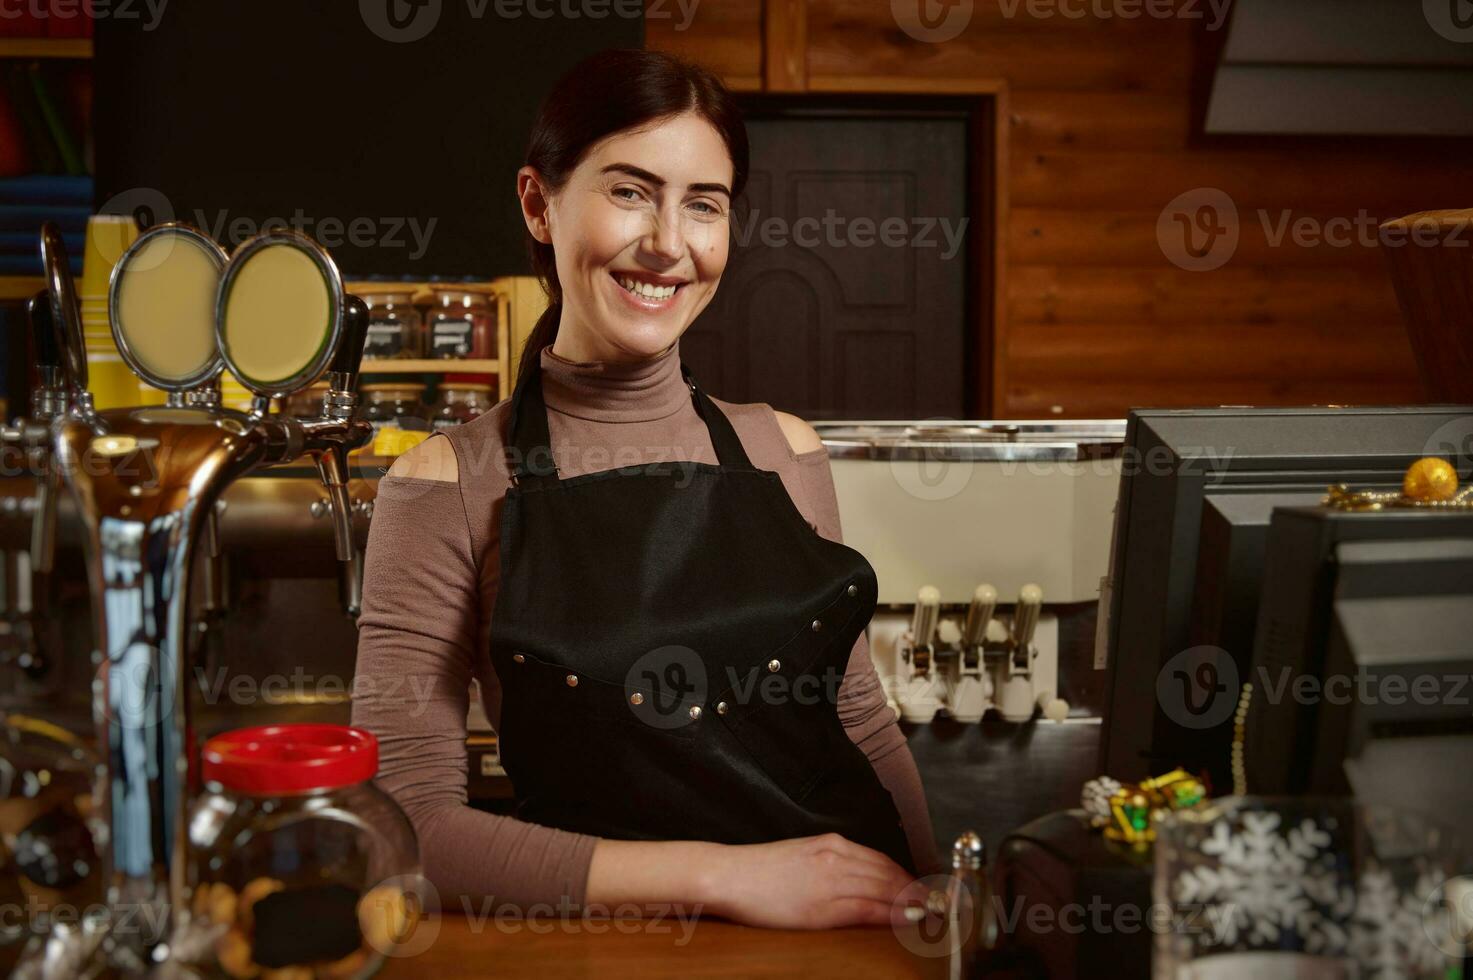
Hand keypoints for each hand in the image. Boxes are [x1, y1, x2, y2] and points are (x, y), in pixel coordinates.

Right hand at [696, 833, 934, 928]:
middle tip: (939, 906)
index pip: (883, 860)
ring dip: (912, 902)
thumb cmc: (761, 871)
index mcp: (832, 843)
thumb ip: (832, 865)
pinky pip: (867, 908)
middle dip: (917, 890)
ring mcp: (831, 880)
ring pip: (884, 890)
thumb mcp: (802, 857)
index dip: (908, 878)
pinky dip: (892, 913)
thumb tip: (859, 881)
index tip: (924, 891)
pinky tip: (907, 919)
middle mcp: (837, 856)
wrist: (730, 876)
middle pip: (890, 874)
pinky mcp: (822, 904)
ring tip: (932, 914)